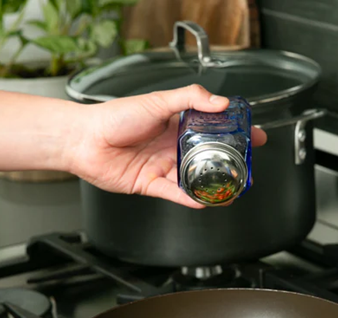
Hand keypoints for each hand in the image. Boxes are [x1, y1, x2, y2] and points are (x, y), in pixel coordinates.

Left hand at [68, 85, 266, 208]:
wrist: (84, 140)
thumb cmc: (113, 117)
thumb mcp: (156, 101)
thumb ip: (189, 98)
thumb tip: (219, 102)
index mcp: (175, 124)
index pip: (212, 128)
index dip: (233, 133)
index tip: (253, 136)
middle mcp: (171, 146)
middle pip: (207, 157)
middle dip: (229, 163)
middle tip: (247, 167)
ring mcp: (162, 166)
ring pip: (194, 178)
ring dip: (212, 185)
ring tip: (231, 189)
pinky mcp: (151, 184)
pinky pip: (176, 194)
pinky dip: (190, 198)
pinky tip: (204, 200)